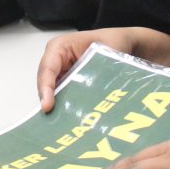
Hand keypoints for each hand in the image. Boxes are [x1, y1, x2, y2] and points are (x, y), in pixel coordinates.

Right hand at [36, 28, 169, 111]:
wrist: (124, 44)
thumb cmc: (114, 41)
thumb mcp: (109, 49)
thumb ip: (100, 65)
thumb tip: (96, 86)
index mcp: (61, 46)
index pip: (48, 67)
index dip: (46, 87)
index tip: (48, 106)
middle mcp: (56, 60)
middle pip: (46, 83)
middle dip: (49, 101)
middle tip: (53, 123)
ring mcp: (61, 73)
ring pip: (52, 93)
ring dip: (57, 108)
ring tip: (62, 127)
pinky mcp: (68, 84)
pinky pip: (62, 97)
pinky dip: (66, 108)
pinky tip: (72, 122)